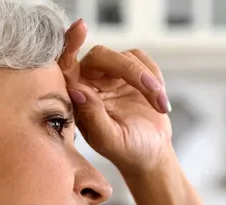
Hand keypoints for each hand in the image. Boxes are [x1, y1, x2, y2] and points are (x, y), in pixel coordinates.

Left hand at [59, 19, 173, 174]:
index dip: (69, 45)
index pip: (66, 66)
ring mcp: (111, 76)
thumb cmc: (127, 151)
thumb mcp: (109, 139)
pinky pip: (142, 59)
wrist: (150, 155)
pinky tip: (159, 100)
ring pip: (125, 57)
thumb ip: (92, 115)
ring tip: (159, 105)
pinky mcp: (131, 72)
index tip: (80, 29)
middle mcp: (90, 83)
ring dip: (147, 79)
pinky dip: (155, 76)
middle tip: (152, 90)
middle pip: (101, 56)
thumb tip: (77, 89)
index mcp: (78, 98)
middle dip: (129, 70)